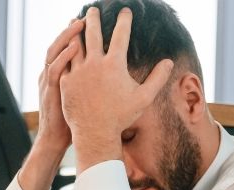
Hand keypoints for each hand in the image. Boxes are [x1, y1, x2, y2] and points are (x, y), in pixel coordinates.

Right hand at [35, 18, 85, 153]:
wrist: (55, 140)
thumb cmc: (71, 121)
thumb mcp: (78, 98)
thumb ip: (86, 84)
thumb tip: (108, 75)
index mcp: (60, 75)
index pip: (66, 49)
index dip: (75, 35)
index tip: (88, 23)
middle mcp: (52, 74)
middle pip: (60, 44)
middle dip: (71, 29)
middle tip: (86, 15)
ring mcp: (49, 82)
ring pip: (54, 51)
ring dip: (67, 36)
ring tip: (80, 23)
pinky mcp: (50, 91)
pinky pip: (55, 69)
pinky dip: (64, 56)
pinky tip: (75, 46)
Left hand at [59, 7, 173, 169]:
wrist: (94, 133)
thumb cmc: (121, 117)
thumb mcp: (144, 98)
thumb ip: (157, 78)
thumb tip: (169, 62)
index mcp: (114, 64)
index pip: (121, 34)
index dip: (124, 20)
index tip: (125, 11)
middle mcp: (94, 64)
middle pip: (93, 33)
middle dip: (93, 18)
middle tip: (93, 10)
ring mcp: (77, 72)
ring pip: (75, 45)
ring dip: (76, 32)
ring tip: (75, 22)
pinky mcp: (65, 81)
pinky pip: (64, 62)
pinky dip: (65, 51)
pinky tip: (65, 47)